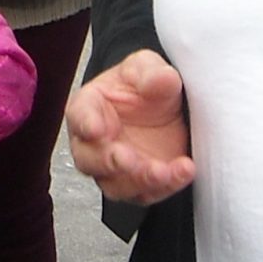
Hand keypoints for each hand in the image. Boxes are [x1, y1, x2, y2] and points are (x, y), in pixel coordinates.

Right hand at [65, 50, 194, 204]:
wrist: (167, 107)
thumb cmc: (144, 84)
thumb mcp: (148, 67)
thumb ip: (151, 72)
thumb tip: (160, 79)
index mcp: (89, 107)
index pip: (80, 115)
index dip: (85, 123)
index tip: (96, 129)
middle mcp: (95, 143)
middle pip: (90, 160)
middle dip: (109, 162)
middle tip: (127, 158)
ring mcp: (116, 168)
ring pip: (116, 185)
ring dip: (138, 181)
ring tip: (162, 171)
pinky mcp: (141, 184)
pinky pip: (147, 194)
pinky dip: (166, 186)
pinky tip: (182, 171)